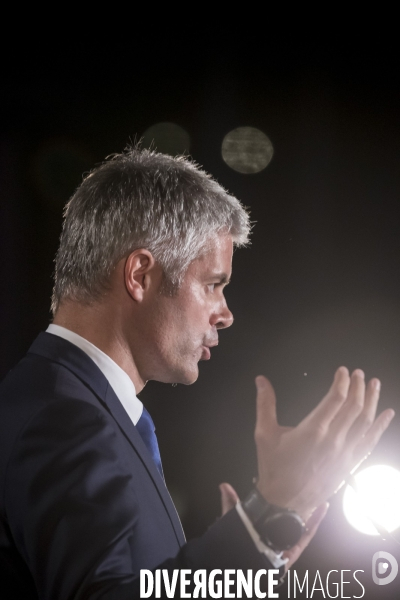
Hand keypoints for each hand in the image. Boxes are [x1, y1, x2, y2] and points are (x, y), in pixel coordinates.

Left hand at [219, 482, 328, 568]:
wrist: (239, 574)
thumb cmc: (237, 548)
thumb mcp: (233, 524)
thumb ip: (230, 506)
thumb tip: (223, 485)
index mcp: (264, 524)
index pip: (275, 506)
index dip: (281, 494)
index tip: (285, 479)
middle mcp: (277, 531)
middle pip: (290, 513)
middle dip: (299, 498)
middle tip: (306, 481)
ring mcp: (287, 540)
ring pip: (301, 521)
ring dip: (311, 506)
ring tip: (318, 489)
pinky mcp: (294, 550)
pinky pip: (306, 535)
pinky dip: (315, 522)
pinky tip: (322, 507)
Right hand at [254, 367, 394, 519]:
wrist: (285, 504)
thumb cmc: (274, 467)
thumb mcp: (264, 434)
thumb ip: (264, 404)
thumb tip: (261, 380)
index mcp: (313, 430)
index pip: (335, 398)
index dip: (341, 382)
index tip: (342, 370)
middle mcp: (333, 440)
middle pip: (354, 407)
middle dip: (358, 387)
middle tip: (359, 373)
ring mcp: (345, 453)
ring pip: (365, 422)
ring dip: (372, 401)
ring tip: (375, 385)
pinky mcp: (351, 464)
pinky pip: (370, 441)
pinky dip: (380, 426)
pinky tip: (387, 414)